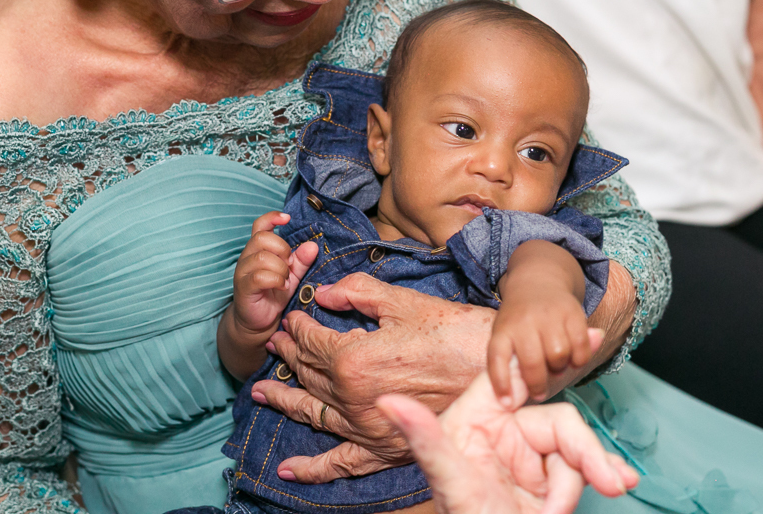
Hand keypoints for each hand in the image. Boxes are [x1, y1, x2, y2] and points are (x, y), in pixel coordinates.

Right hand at [232, 211, 318, 335]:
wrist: (259, 321)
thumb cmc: (274, 293)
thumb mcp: (292, 275)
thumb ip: (301, 261)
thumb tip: (312, 245)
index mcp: (258, 249)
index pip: (260, 225)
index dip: (272, 218)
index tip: (287, 218)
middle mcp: (247, 257)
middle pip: (262, 238)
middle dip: (282, 249)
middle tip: (289, 265)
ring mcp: (243, 272)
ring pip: (262, 257)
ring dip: (281, 268)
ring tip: (285, 280)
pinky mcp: (243, 288)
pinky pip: (259, 276)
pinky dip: (275, 280)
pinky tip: (281, 287)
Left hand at [250, 273, 494, 482]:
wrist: (499, 372)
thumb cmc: (456, 333)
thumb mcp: (405, 302)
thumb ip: (359, 292)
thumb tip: (326, 293)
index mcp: (354, 360)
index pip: (312, 341)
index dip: (299, 325)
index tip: (294, 315)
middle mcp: (354, 400)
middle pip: (309, 374)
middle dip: (289, 354)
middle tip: (276, 342)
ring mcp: (368, 429)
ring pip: (314, 414)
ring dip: (285, 400)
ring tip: (263, 390)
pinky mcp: (386, 450)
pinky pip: (342, 463)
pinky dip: (313, 470)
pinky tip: (289, 470)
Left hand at [377, 364, 637, 513]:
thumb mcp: (447, 481)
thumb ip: (423, 439)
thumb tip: (387, 401)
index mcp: (474, 420)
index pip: (514, 378)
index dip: (549, 357)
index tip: (593, 334)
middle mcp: (502, 433)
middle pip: (558, 422)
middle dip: (586, 453)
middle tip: (612, 484)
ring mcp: (526, 457)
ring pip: (574, 448)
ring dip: (590, 475)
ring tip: (587, 504)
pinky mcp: (544, 479)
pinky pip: (580, 466)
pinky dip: (601, 472)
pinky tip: (619, 481)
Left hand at [488, 278, 595, 404]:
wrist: (538, 280)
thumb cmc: (519, 321)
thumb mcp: (504, 335)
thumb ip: (506, 366)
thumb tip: (506, 403)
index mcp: (503, 329)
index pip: (497, 358)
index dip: (501, 384)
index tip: (506, 404)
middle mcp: (525, 321)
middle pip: (533, 363)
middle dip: (538, 384)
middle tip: (540, 392)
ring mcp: (549, 315)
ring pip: (559, 355)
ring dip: (559, 368)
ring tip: (555, 367)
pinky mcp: (572, 311)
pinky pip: (580, 346)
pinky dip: (579, 359)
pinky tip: (573, 359)